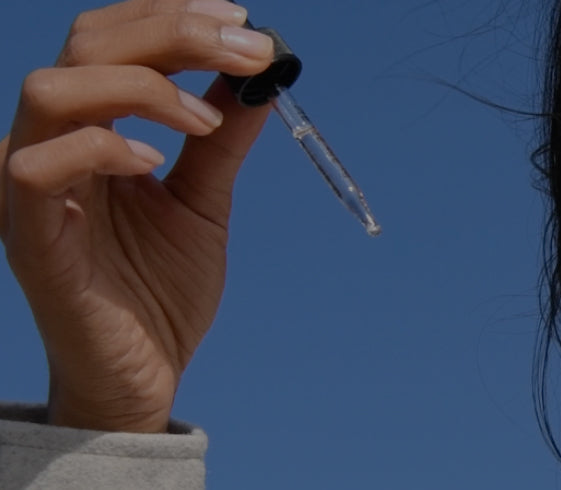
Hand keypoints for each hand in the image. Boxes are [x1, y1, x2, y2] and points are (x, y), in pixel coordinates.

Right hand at [0, 0, 274, 432]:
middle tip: (246, 50)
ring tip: (204, 121)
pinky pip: (35, 167)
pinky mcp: (28, 236)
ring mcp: (30, 189)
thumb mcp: (203, 199)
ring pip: (52, 89)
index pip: (113, 39)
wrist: (146, 372)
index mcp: (92, 128)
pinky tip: (155, 162)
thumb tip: (259, 74)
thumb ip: (222, 138)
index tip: (242, 21)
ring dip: (142, 85)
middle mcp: (53, 144)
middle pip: (87, 44)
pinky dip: (101, 147)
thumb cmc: (162, 288)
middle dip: (175, 32)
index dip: (174, 15)